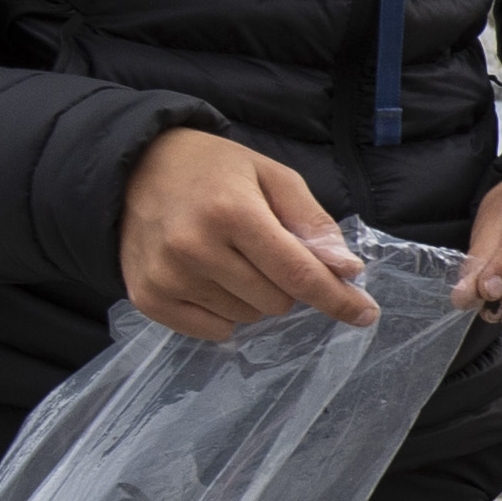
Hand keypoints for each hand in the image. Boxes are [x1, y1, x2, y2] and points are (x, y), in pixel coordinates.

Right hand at [118, 131, 374, 341]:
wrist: (136, 168)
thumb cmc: (214, 170)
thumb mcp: (272, 176)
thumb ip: (312, 222)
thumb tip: (346, 270)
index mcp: (232, 212)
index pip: (298, 273)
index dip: (337, 298)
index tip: (365, 313)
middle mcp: (195, 247)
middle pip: (276, 301)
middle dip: (284, 283)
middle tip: (261, 250)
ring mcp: (168, 276)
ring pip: (246, 318)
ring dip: (252, 297)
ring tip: (228, 257)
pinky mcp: (149, 298)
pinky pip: (214, 331)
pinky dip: (224, 313)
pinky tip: (208, 277)